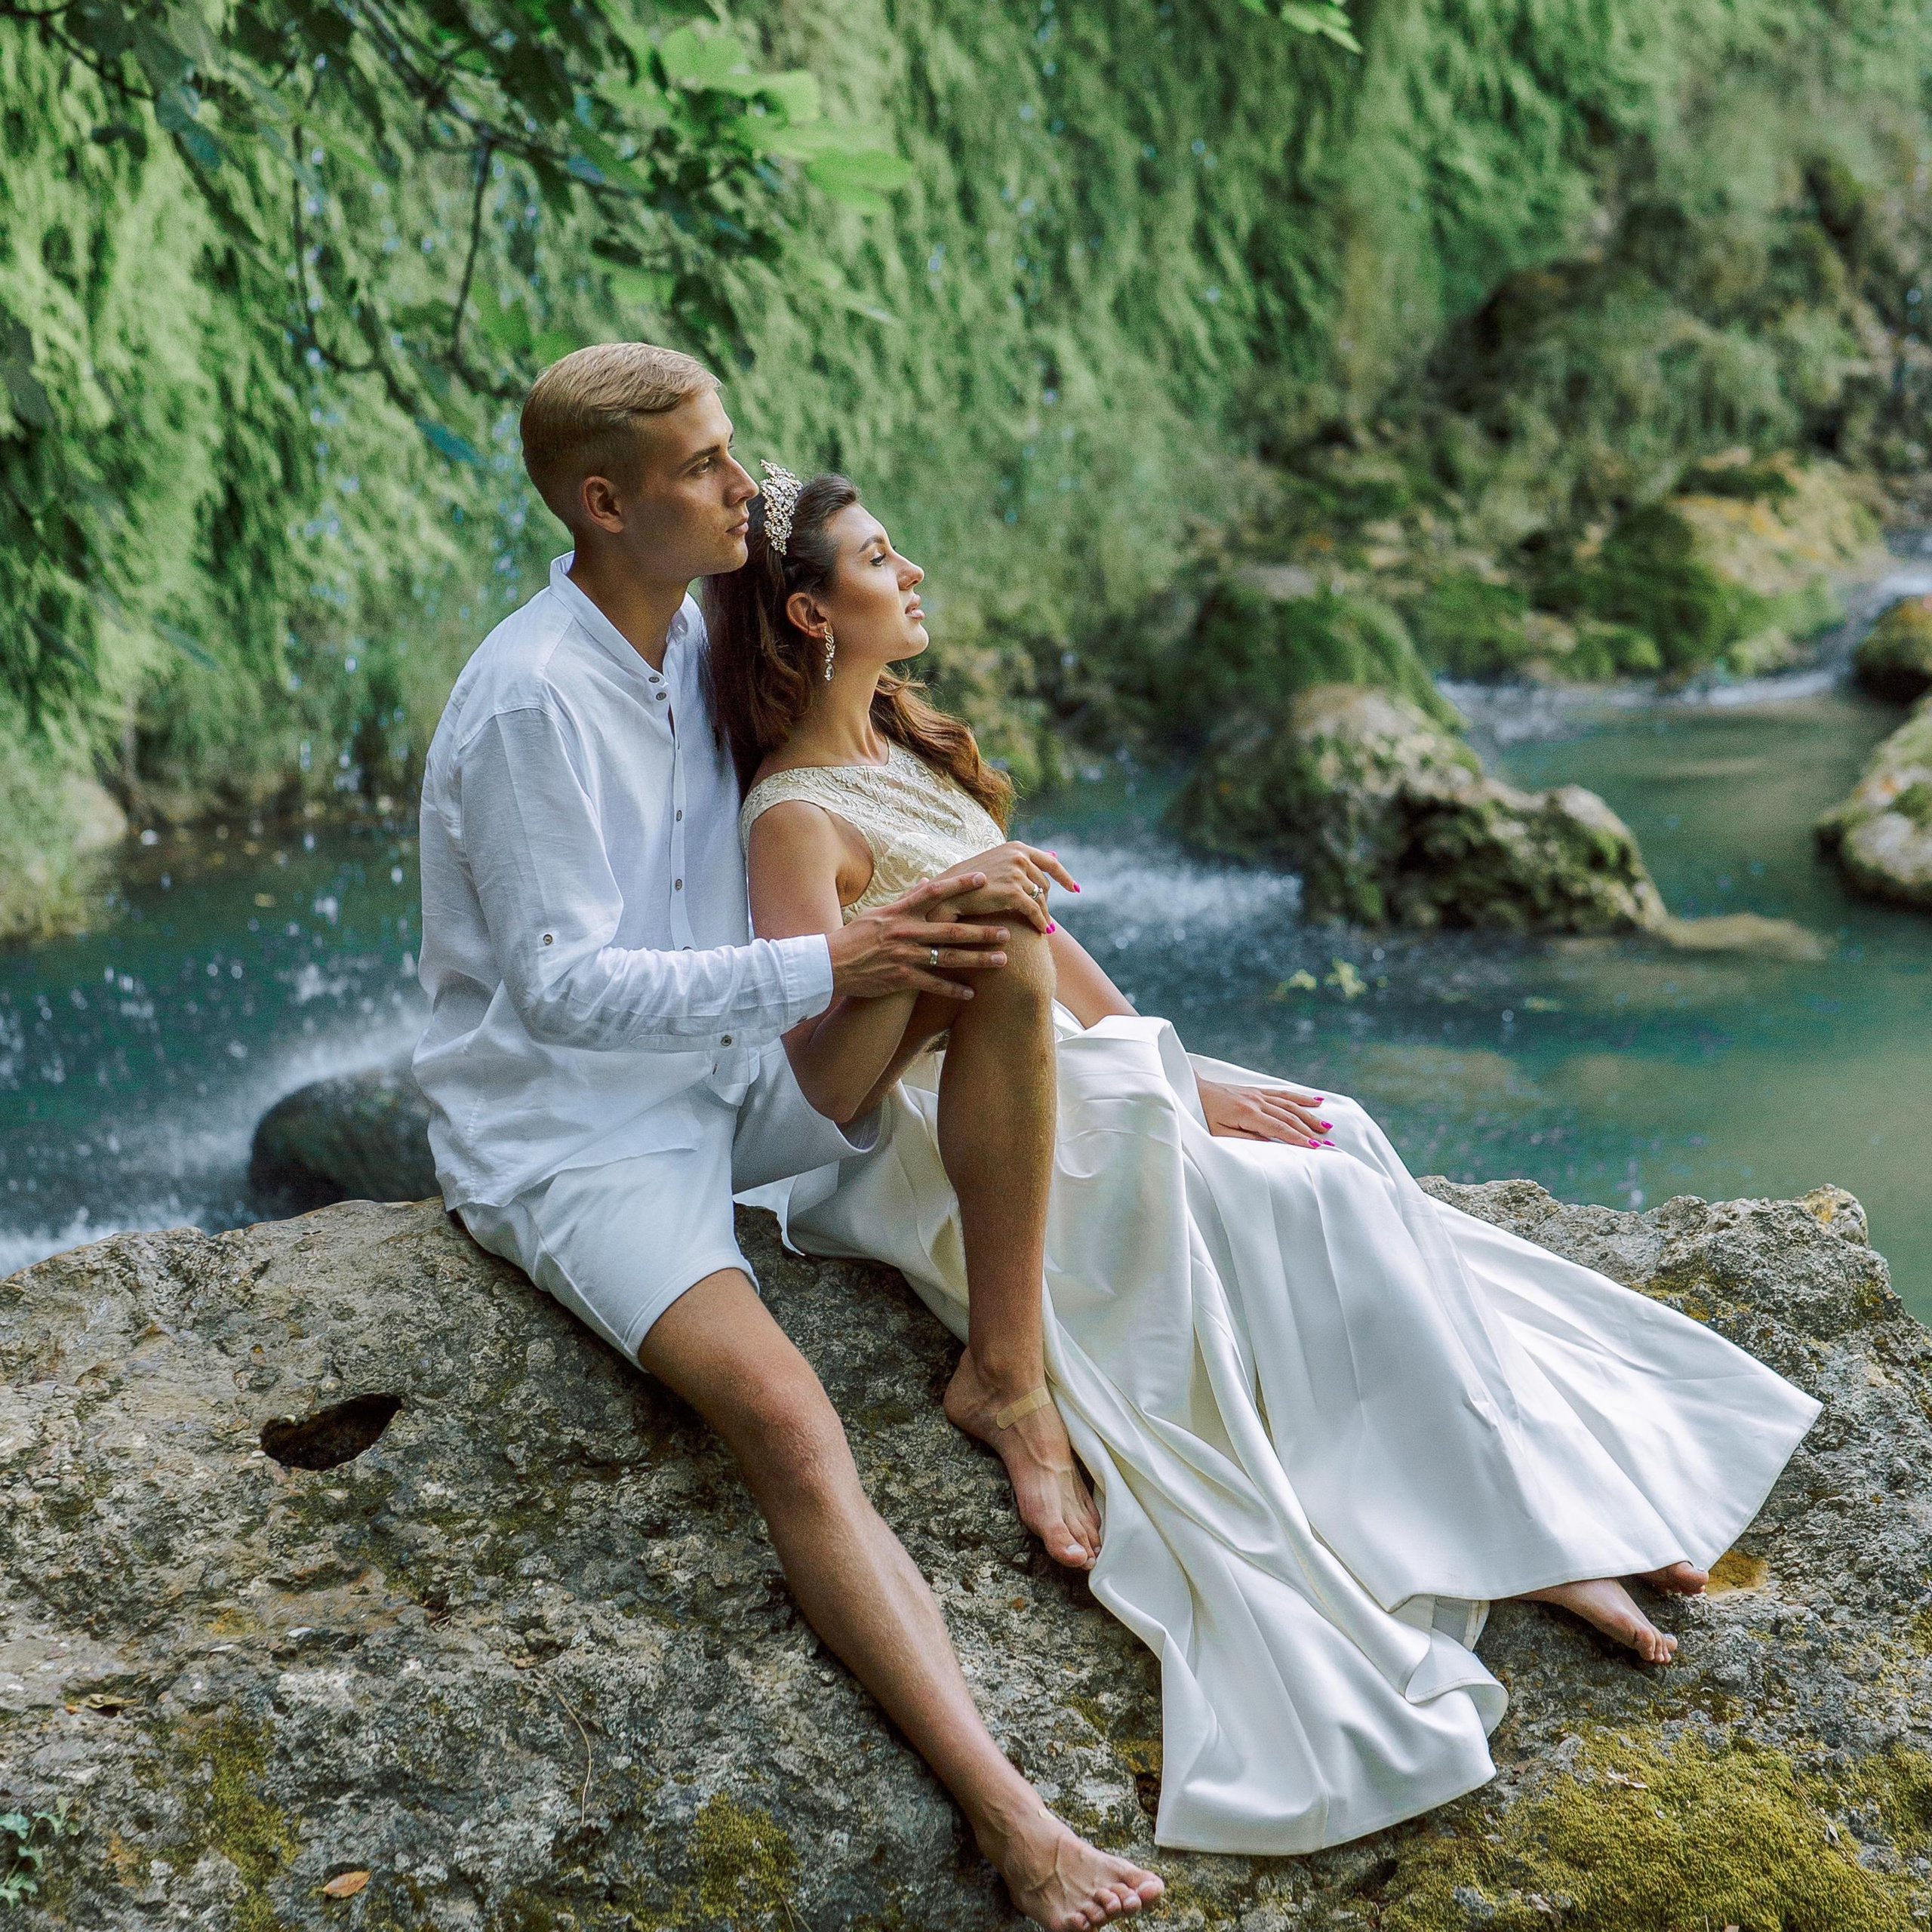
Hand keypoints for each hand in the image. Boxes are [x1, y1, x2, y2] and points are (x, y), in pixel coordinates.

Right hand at [826, 873, 1011, 1000]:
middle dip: (981, 930)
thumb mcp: (877, 913)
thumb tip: (926, 881)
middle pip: (952, 929)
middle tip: (1006, 930)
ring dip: (977, 959)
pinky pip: (933, 985)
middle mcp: (906, 932)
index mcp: (900, 912)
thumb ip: (905, 899)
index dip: (959, 884)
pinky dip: (953, 990)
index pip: (934, 893)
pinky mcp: (901, 979)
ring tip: (1002, 960)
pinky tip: (972, 993)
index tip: (982, 878)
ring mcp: (905, 956)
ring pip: (949, 958)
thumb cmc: (854, 937)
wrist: (830, 965)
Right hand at [930, 842, 1078, 933]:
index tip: (1075, 889)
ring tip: (1044, 927)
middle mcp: (1019, 857)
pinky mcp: (1013, 892)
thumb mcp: (997, 862)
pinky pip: (1035, 911)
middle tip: (1045, 916)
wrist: (948, 891)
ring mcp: (1017, 873)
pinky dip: (1040, 922)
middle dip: (1046, 901)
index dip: (1065, 876)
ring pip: (1041, 899)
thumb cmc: (970, 880)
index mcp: (1016, 847)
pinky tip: (1042, 931)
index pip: (1050, 861)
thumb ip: (1020, 861)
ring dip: (1043, 914)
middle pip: (1045, 884)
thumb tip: (1055, 854)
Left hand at [1197, 1077, 1331, 1145]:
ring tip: (1327, 1126)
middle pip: (1289, 1117)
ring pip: (1290, 1105)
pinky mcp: (1257, 1090)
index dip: (1298, 1138)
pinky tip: (1316, 1101)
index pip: (1279, 1128)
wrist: (1193, 1090)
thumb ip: (1244, 1138)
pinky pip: (1283, 1093)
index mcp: (1247, 1113)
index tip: (1315, 1147)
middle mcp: (1256, 1101)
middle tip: (1327, 1142)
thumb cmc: (1203, 1115)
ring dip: (1310, 1116)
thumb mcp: (1218, 1133)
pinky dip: (1301, 1098)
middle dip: (1309, 1130)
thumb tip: (1269, 1141)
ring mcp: (1258, 1094)